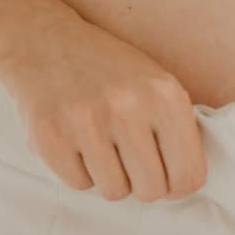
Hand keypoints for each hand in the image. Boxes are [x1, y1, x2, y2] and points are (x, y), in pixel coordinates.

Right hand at [0, 2, 207, 202]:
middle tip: (131, 164)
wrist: (44, 42)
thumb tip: (187, 184)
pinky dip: (80, 172)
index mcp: (164, 95)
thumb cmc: (109, 70)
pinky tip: (77, 142)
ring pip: (115, 192)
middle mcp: (128, 107)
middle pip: (152, 190)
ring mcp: (87, 123)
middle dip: (142, 185)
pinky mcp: (51, 137)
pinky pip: (80, 184)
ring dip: (110, 178)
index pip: (189, 175)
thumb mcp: (156, 83)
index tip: (167, 178)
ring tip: (102, 148)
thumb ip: (177, 129)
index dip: (178, 186)